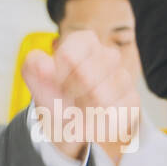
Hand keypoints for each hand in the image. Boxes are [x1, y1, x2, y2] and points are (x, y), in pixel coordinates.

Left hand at [22, 31, 137, 159]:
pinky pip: (115, 114)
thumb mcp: (34, 77)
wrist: (66, 121)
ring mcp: (123, 77)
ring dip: (81, 110)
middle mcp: (107, 54)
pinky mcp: (132, 101)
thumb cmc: (53, 92)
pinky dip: (96, 124)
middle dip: (70, 93)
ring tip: (77, 109)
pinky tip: (89, 121)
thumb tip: (44, 64)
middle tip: (66, 97)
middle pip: (86, 75)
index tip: (55, 81)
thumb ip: (33, 65)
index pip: (69, 56)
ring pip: (102, 97)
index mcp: (83, 41)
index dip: (58, 75)